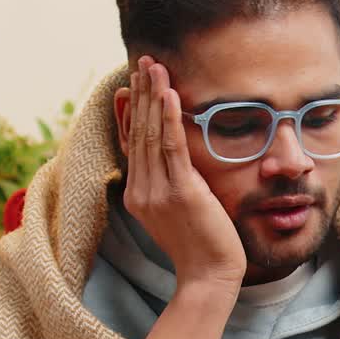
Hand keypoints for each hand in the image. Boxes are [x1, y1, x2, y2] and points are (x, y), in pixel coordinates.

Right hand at [124, 55, 246, 295]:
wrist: (208, 276)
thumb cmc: (200, 247)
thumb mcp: (177, 212)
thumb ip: (170, 185)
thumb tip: (175, 161)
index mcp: (137, 195)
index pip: (131, 143)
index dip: (131, 110)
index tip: (133, 83)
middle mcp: (141, 191)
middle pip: (137, 132)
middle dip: (140, 94)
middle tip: (142, 61)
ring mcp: (158, 191)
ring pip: (150, 134)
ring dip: (152, 96)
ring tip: (153, 66)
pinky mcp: (180, 192)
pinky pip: (171, 147)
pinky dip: (169, 118)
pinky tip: (169, 93)